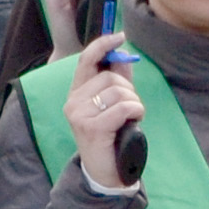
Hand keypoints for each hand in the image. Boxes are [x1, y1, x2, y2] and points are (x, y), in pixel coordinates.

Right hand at [63, 31, 144, 193]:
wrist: (105, 172)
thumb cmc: (111, 136)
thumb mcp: (113, 105)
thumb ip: (117, 79)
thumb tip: (124, 53)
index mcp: (77, 93)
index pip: (86, 60)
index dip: (103, 45)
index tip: (119, 36)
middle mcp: (73, 101)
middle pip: (111, 77)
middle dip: (129, 89)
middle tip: (131, 108)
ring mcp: (79, 115)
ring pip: (119, 92)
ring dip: (134, 103)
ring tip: (131, 118)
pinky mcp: (92, 127)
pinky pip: (123, 107)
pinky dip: (136, 111)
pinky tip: (134, 121)